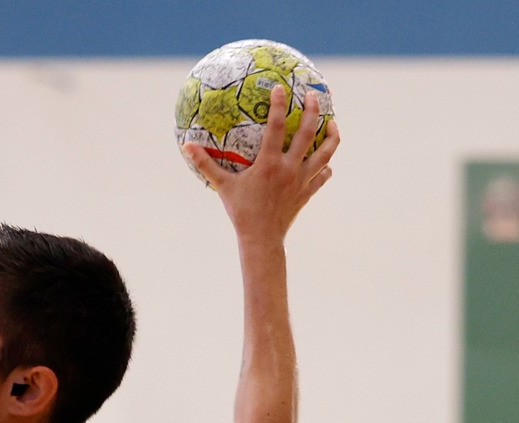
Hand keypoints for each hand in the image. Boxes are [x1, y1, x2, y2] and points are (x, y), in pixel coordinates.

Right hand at [185, 89, 338, 242]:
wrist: (262, 239)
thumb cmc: (241, 212)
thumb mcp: (223, 186)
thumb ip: (206, 165)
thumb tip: (186, 147)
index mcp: (269, 163)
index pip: (276, 126)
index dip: (278, 104)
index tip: (281, 88)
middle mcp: (290, 168)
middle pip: (307, 133)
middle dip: (312, 110)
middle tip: (313, 95)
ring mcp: (302, 180)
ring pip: (325, 153)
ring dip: (331, 136)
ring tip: (332, 123)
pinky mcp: (307, 193)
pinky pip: (322, 176)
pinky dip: (325, 167)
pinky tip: (325, 162)